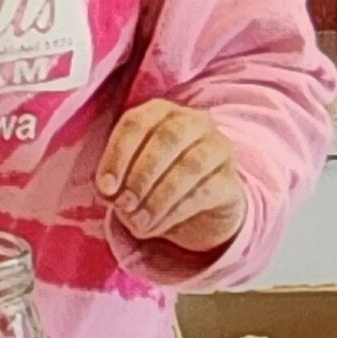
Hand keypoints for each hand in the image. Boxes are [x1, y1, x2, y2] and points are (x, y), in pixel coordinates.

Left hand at [96, 101, 250, 256]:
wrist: (200, 210)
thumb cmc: (155, 183)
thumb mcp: (128, 179)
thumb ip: (115, 181)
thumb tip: (109, 193)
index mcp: (160, 112)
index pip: (136, 122)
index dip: (118, 155)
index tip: (105, 187)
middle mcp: (193, 121)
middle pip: (167, 138)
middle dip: (140, 175)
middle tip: (124, 205)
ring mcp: (218, 148)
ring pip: (190, 165)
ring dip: (158, 197)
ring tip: (139, 221)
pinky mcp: (231, 180)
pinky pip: (205, 192)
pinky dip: (175, 211)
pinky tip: (157, 225)